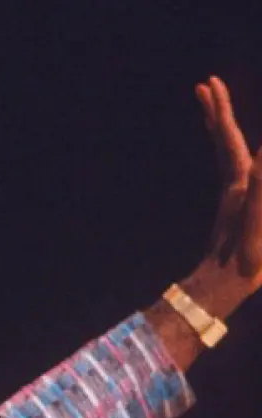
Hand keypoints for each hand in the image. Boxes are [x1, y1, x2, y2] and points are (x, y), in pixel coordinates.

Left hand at [193, 77, 261, 302]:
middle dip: (217, 110)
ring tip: (215, 107)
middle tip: (205, 84)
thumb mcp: (258, 222)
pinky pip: (237, 169)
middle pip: (223, 140)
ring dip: (223, 127)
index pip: (229, 138)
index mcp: (239, 183)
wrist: (223, 288)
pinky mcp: (239, 209)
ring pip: (227, 153)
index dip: (221, 110)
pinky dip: (236, 152)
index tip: (210, 83)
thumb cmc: (244, 260)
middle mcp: (233, 185)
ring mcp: (235, 196)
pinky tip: (243, 154)